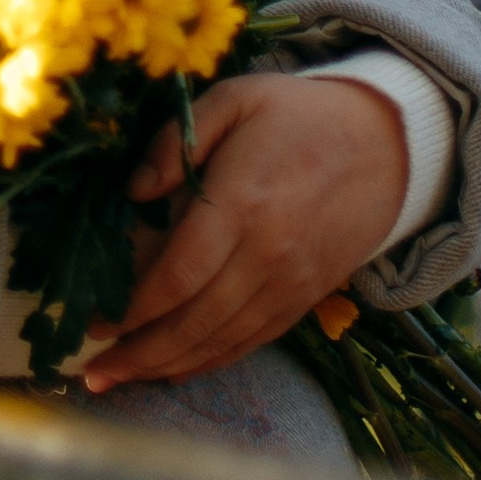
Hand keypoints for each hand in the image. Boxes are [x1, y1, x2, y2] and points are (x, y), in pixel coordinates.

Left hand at [77, 73, 406, 393]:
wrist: (387, 145)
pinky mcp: (306, 298)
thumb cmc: (299, 116)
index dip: (133, 308)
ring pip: (221, 341)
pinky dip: (211, 361)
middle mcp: (267, 255)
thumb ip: (178, 142)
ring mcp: (290, 283)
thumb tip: (134, 192)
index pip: (178, 275)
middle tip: (92, 372)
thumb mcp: (235, 99)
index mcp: (242, 203)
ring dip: (167, 367)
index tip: (93, 321)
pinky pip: (252, 341)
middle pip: (194, 322)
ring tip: (118, 379)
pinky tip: (175, 370)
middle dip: (138, 353)